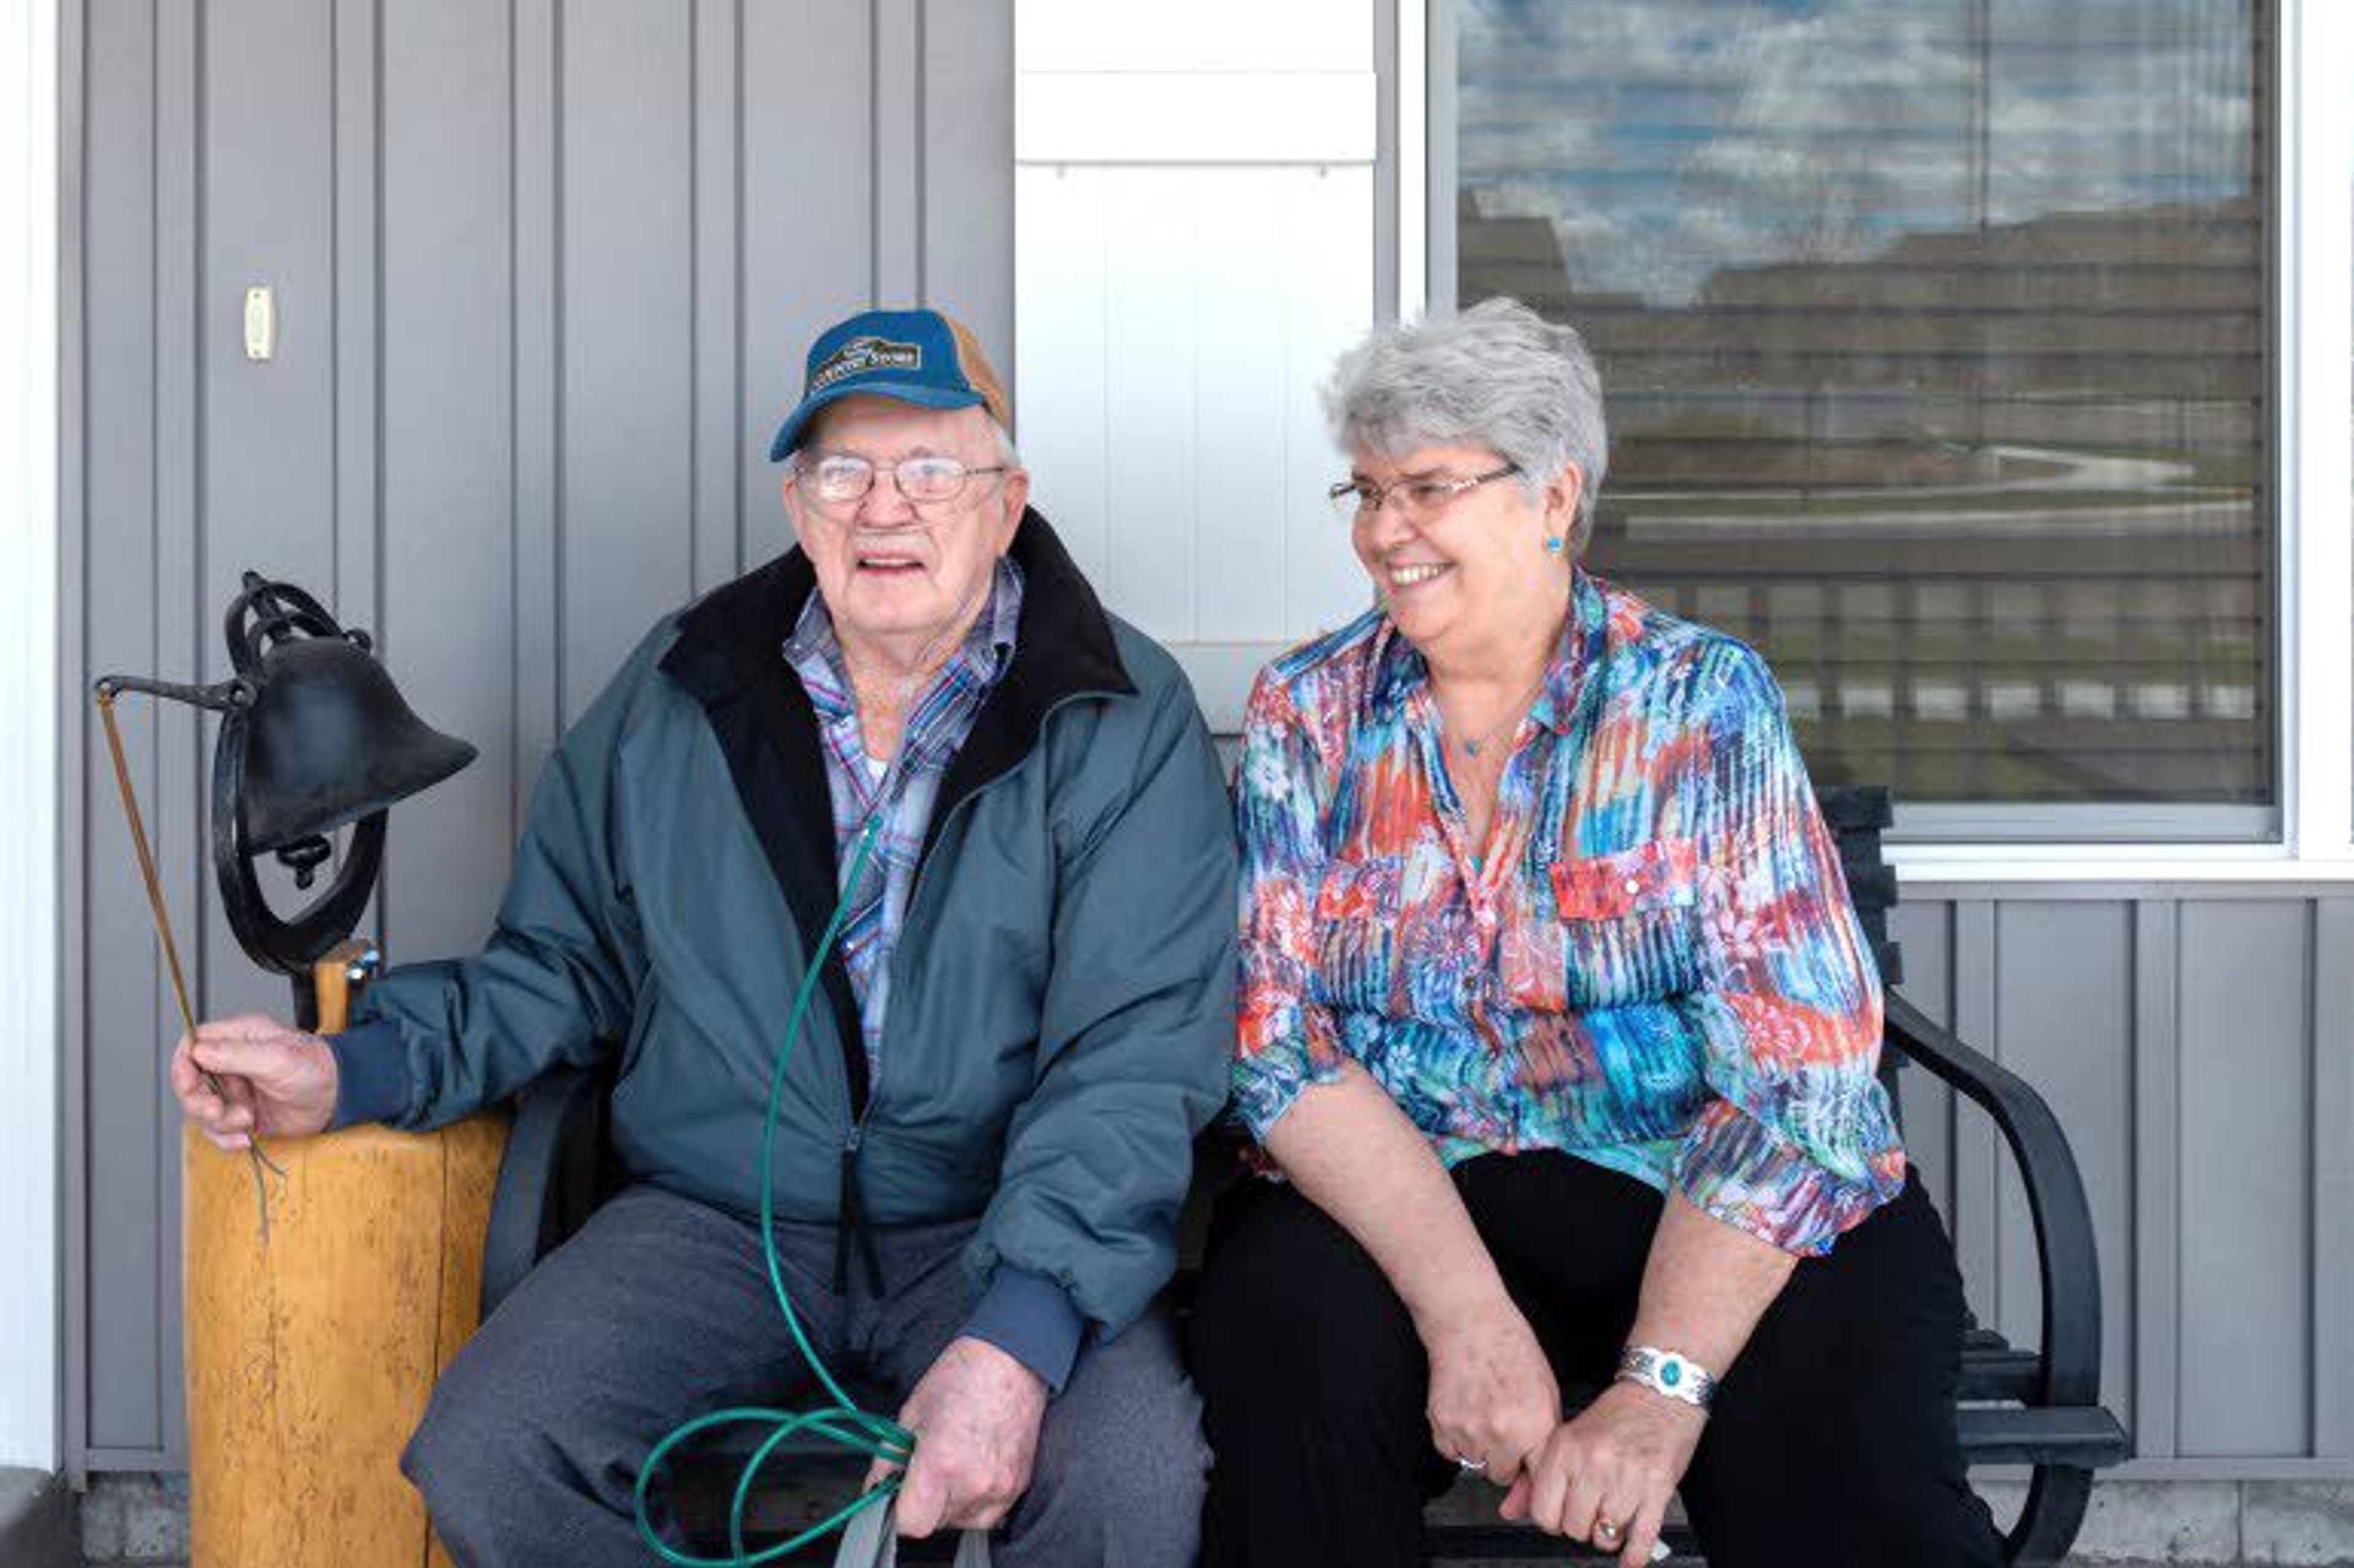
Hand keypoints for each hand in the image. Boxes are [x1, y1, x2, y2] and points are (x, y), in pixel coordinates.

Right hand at [169, 1013, 338, 1151]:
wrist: (339, 1098)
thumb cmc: (317, 1068)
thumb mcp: (278, 1058)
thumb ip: (237, 1054)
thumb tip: (199, 1050)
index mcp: (238, 1038)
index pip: (192, 1045)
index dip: (183, 1066)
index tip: (189, 1084)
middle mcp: (231, 1063)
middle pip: (189, 1083)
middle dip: (199, 1102)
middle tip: (218, 1111)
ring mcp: (234, 1090)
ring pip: (200, 1111)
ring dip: (218, 1123)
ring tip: (248, 1120)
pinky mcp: (241, 1114)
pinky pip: (217, 1131)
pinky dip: (226, 1139)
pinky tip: (246, 1138)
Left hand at [871, 1336, 1048, 1537]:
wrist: (1010, 1358)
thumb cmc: (961, 1377)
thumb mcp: (910, 1414)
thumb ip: (888, 1460)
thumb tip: (876, 1490)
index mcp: (940, 1463)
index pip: (911, 1523)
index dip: (900, 1511)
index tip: (900, 1494)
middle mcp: (973, 1482)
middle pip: (936, 1523)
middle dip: (925, 1502)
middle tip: (929, 1468)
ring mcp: (1000, 1487)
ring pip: (962, 1521)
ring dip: (952, 1503)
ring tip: (955, 1464)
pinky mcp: (1018, 1485)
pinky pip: (989, 1513)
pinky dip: (977, 1500)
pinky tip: (975, 1467)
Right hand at [1418, 1292, 1558, 1486]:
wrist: (1469, 1321)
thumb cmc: (1511, 1348)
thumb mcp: (1547, 1390)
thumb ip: (1544, 1435)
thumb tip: (1536, 1470)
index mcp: (1535, 1425)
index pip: (1537, 1476)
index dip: (1531, 1471)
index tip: (1526, 1466)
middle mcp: (1503, 1434)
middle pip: (1501, 1475)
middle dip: (1503, 1458)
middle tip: (1502, 1428)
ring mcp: (1469, 1431)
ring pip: (1474, 1463)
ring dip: (1478, 1447)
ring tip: (1482, 1411)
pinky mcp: (1442, 1423)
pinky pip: (1450, 1451)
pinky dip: (1455, 1438)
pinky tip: (1464, 1410)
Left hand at [1500, 1382, 1704, 1566]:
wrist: (1660, 1391)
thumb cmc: (1615, 1414)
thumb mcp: (1570, 1437)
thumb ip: (1539, 1477)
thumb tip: (1510, 1512)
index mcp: (1565, 1448)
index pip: (1543, 1511)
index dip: (1552, 1520)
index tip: (1560, 1515)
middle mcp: (1593, 1462)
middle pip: (1574, 1527)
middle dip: (1581, 1528)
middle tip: (1589, 1515)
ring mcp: (1626, 1475)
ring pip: (1605, 1535)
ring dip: (1608, 1535)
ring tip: (1612, 1519)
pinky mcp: (1657, 1486)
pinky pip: (1642, 1536)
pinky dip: (1634, 1554)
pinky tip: (1629, 1558)